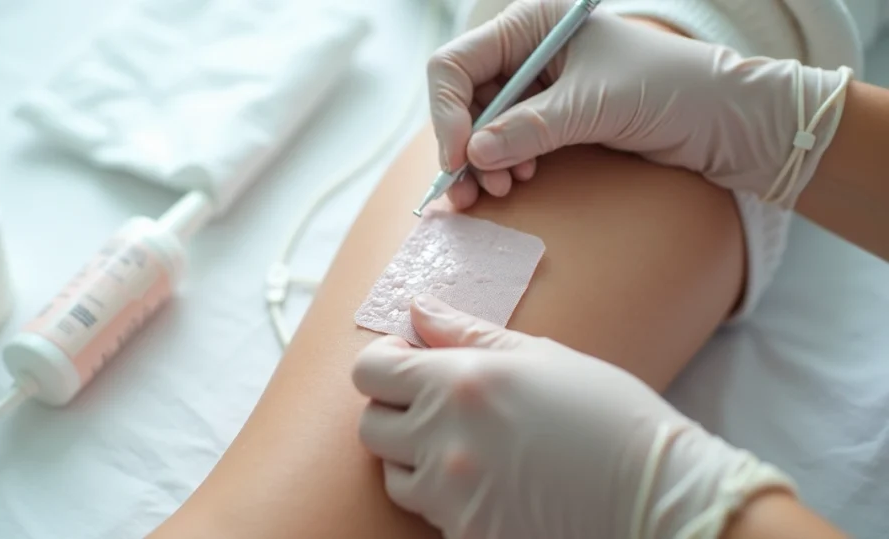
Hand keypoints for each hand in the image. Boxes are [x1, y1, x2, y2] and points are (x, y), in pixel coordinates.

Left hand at [352, 294, 794, 538]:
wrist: (656, 492)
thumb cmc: (606, 413)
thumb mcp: (538, 355)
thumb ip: (466, 331)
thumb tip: (417, 309)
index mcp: (459, 384)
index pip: (369, 371)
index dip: (384, 360)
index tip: (408, 358)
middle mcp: (444, 441)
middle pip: (370, 424)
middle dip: (394, 407)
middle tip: (435, 401)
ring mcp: (452, 496)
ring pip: (393, 475)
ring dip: (413, 456)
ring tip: (462, 443)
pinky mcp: (466, 533)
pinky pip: (428, 512)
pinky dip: (443, 494)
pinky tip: (486, 478)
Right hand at [428, 0, 851, 209]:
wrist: (722, 119)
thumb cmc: (668, 89)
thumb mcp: (592, 105)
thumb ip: (529, 128)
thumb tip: (473, 154)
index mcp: (531, 23)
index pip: (457, 63)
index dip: (448, 112)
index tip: (458, 158)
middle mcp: (525, 49)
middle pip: (462, 97)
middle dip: (463, 145)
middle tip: (471, 190)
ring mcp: (536, 84)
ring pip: (480, 125)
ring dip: (482, 161)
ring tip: (502, 189)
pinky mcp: (549, 115)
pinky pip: (505, 141)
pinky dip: (503, 164)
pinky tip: (518, 180)